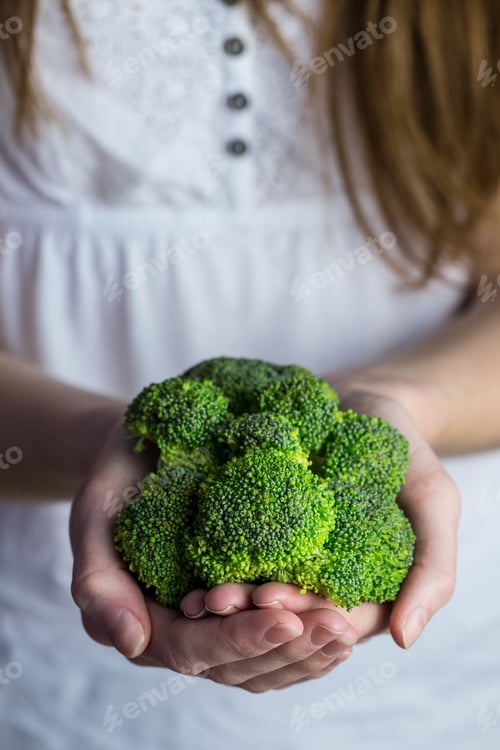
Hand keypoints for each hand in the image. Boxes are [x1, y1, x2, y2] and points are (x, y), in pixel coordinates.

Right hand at [69, 417, 358, 692]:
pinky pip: (277, 636)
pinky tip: (346, 618)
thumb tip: (132, 643)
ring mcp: (215, 623)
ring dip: (308, 652)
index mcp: (145, 620)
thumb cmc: (117, 478)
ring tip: (348, 628)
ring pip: (264, 662)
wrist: (142, 452)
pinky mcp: (242, 604)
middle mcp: (183, 632)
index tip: (287, 619)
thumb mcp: (93, 516)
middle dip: (290, 649)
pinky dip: (309, 635)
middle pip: (239, 666)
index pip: (194, 650)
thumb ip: (98, 581)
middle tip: (338, 627)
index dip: (240, 639)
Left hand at [183, 389, 460, 649]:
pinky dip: (214, 570)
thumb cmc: (402, 448)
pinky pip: (234, 560)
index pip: (333, 622)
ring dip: (228, 604)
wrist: (362, 400)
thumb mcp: (433, 499)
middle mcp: (321, 584)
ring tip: (198, 594)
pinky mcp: (257, 533)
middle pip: (287, 620)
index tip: (269, 598)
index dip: (301, 617)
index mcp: (364, 589)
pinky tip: (188, 570)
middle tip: (217, 599)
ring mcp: (287, 561)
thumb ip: (433, 566)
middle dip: (252, 615)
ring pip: (255, 601)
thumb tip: (404, 639)